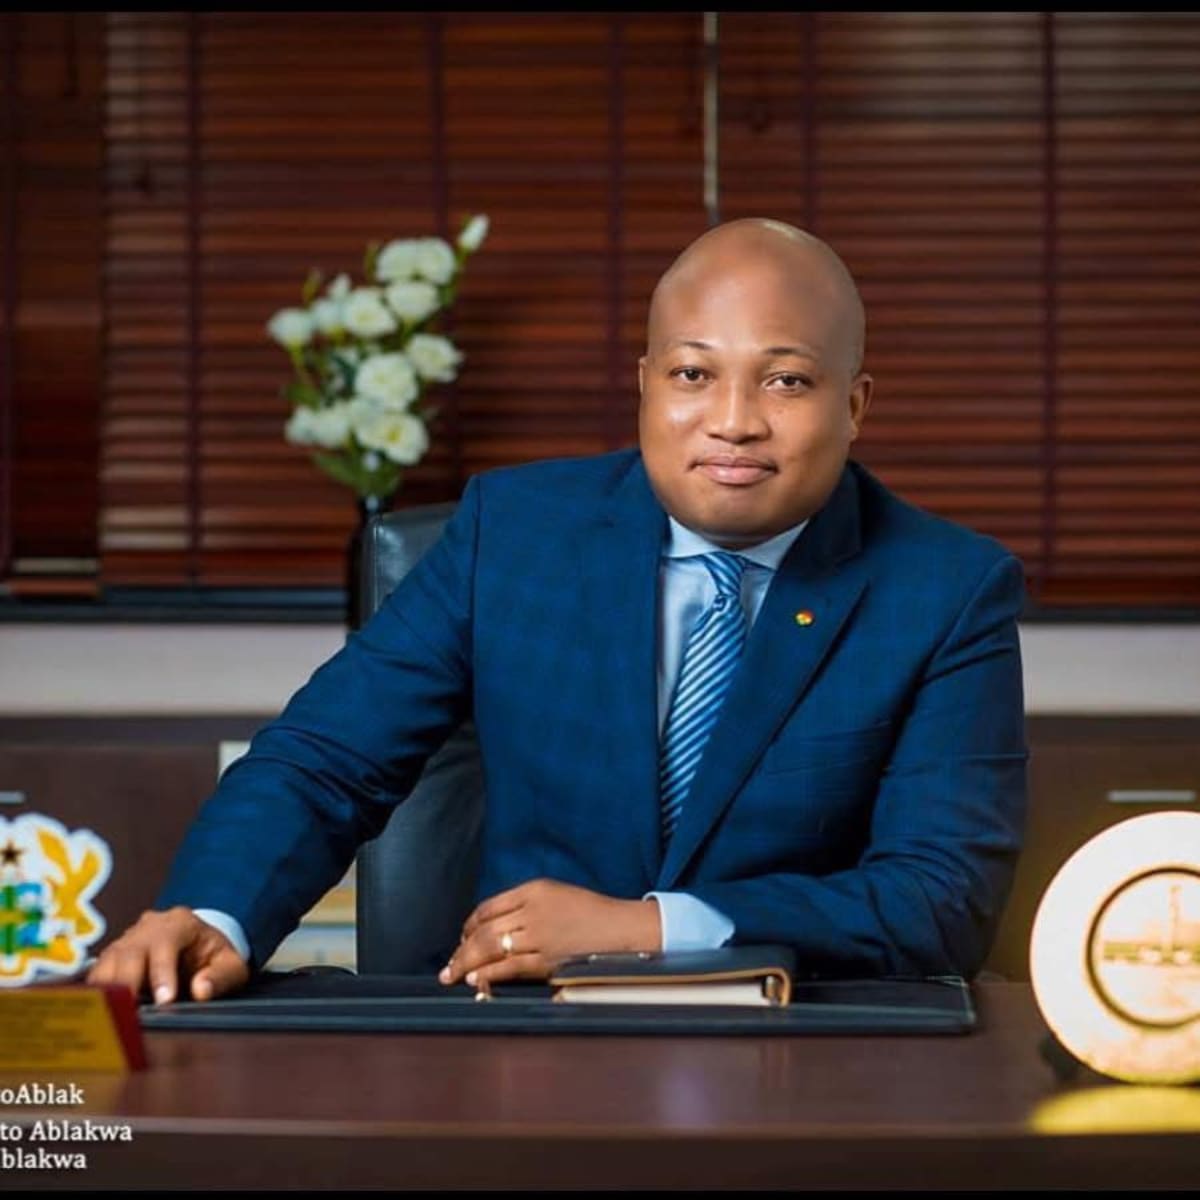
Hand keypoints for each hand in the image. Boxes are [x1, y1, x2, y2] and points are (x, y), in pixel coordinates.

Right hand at [87, 907, 249, 1003]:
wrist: (199, 945)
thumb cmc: (214, 956)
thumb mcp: (231, 964)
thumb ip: (221, 977)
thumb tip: (201, 992)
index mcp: (180, 923)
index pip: (165, 944)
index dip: (162, 973)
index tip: (164, 1001)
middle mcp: (148, 927)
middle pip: (129, 952)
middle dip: (129, 983)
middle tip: (131, 1014)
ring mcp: (127, 941)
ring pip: (108, 963)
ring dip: (108, 991)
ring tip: (113, 1018)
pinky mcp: (112, 958)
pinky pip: (98, 975)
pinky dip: (97, 994)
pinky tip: (101, 1015)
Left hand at [439, 879, 660, 990]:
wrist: (622, 929)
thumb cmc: (592, 913)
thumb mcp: (557, 895)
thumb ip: (526, 906)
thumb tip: (494, 928)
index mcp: (534, 890)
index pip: (488, 907)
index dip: (469, 925)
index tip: (462, 938)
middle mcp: (533, 910)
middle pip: (484, 929)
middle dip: (462, 949)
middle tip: (449, 965)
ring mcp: (539, 936)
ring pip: (491, 949)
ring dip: (467, 964)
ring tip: (453, 975)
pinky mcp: (548, 960)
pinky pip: (509, 968)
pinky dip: (488, 975)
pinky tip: (476, 981)